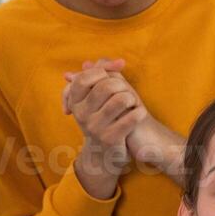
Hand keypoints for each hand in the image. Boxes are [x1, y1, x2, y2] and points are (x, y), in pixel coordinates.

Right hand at [63, 59, 145, 196]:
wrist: (106, 153)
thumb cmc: (106, 117)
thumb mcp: (99, 96)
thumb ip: (105, 73)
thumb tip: (119, 62)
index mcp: (76, 102)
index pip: (85, 77)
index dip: (103, 70)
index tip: (116, 71)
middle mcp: (81, 115)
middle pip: (106, 86)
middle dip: (122, 86)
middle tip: (126, 93)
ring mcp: (94, 128)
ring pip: (121, 99)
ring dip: (131, 98)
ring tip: (131, 104)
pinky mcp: (110, 139)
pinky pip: (131, 118)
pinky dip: (139, 113)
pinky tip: (139, 114)